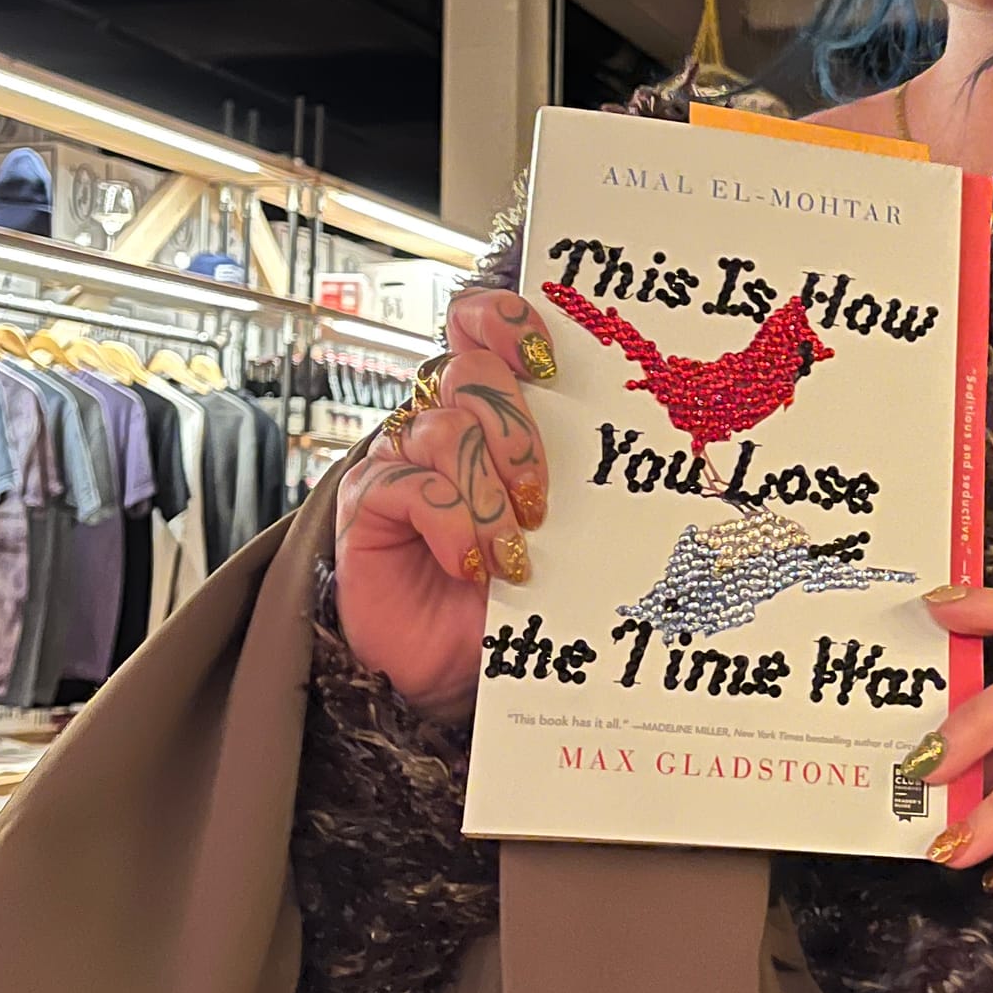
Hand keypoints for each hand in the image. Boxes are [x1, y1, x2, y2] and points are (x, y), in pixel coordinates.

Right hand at [334, 288, 553, 719]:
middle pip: (470, 372)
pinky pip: (409, 482)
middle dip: (517, 434)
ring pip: (445, 429)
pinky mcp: (367, 502)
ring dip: (488, 494)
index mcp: (488, 413)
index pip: (482, 327)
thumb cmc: (512, 593)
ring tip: (510, 552)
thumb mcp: (557, 529)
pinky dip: (451, 522)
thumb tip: (625, 443)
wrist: (459, 667)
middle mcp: (439, 424)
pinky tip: (471, 563)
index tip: (547, 360)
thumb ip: (571, 475)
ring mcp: (399, 459)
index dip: (508, 324)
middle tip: (539, 501)